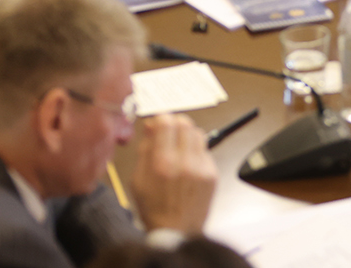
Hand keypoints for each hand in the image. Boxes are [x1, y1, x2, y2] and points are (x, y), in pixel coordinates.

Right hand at [131, 114, 218, 236]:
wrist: (176, 232)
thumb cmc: (154, 208)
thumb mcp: (137, 179)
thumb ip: (145, 149)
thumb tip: (152, 126)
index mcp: (162, 163)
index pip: (167, 122)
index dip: (161, 119)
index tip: (158, 123)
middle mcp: (184, 162)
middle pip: (185, 123)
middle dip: (175, 124)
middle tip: (169, 133)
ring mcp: (202, 168)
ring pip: (198, 133)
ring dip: (187, 135)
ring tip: (179, 148)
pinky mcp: (213, 174)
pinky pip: (205, 151)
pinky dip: (196, 152)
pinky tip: (187, 165)